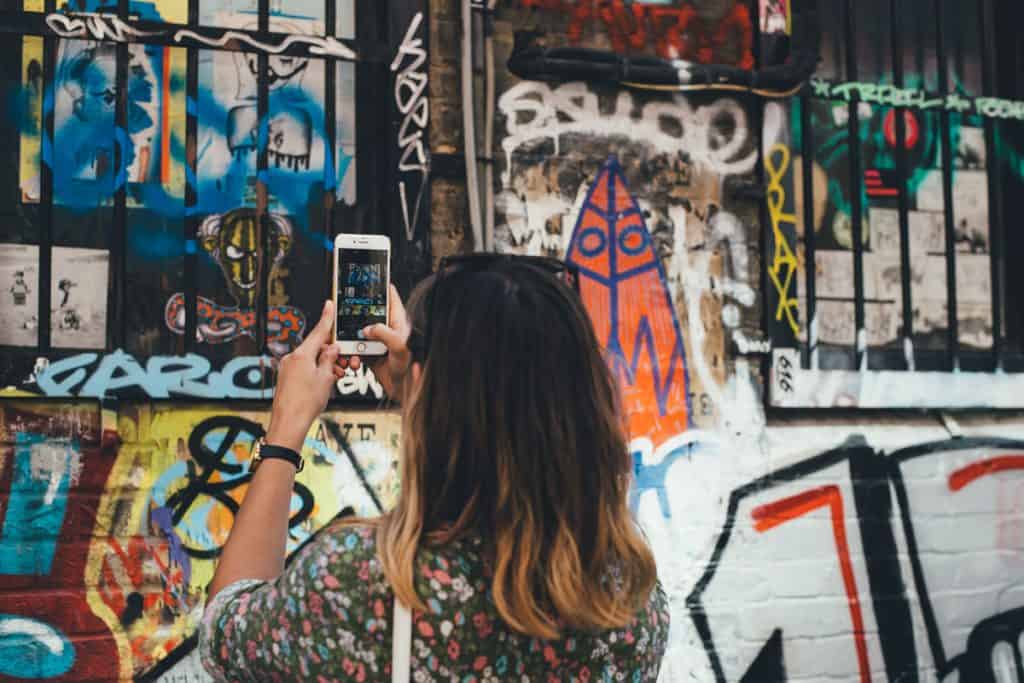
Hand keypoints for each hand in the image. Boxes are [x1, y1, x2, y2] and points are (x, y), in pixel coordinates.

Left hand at [267, 299, 339, 451]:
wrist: (289, 423)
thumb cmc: (305, 403)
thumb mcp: (326, 378)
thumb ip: (330, 359)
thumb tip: (332, 349)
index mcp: (302, 355)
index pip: (318, 331)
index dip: (327, 318)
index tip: (329, 304)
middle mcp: (292, 358)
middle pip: (316, 347)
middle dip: (331, 353)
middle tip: (344, 362)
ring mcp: (288, 368)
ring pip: (312, 359)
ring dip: (325, 365)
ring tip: (334, 377)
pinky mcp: (287, 378)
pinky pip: (305, 368)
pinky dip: (316, 372)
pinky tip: (324, 382)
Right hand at [333, 284, 411, 399]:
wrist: (399, 388)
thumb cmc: (406, 367)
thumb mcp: (399, 347)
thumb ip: (385, 334)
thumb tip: (369, 328)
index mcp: (397, 322)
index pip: (390, 297)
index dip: (381, 286)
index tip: (371, 278)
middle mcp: (386, 328)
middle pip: (368, 311)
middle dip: (356, 314)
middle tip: (347, 313)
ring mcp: (376, 338)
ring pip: (357, 329)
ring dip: (350, 338)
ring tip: (350, 347)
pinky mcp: (368, 349)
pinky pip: (354, 345)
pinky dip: (350, 352)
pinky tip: (353, 359)